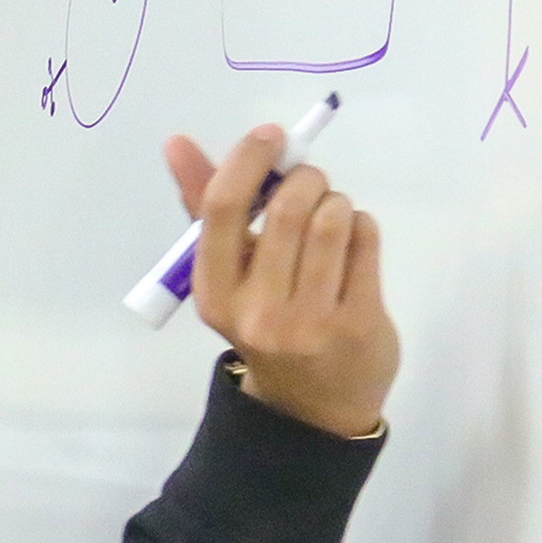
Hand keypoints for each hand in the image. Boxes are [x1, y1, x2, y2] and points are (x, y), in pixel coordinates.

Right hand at [164, 125, 399, 438]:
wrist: (310, 405)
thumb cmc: (265, 321)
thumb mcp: (230, 276)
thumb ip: (206, 207)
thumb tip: (176, 142)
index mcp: (214, 294)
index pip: (223, 209)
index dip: (248, 160)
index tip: (271, 137)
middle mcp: (257, 311)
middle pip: (287, 207)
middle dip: (306, 179)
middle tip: (311, 186)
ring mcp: (309, 321)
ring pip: (332, 219)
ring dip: (336, 202)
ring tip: (331, 218)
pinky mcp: (357, 323)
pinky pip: (365, 240)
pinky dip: (362, 226)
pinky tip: (352, 243)